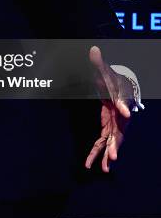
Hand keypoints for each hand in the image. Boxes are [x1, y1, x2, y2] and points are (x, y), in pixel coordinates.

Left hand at [85, 46, 130, 171]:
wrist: (116, 87)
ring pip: (113, 141)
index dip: (123, 108)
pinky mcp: (108, 127)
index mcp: (119, 100)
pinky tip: (92, 164)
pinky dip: (98, 152)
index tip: (126, 114)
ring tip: (104, 168)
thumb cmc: (110, 79)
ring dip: (108, 154)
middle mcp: (120, 115)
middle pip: (120, 130)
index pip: (122, 103)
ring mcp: (115, 123)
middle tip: (113, 157)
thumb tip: (93, 49)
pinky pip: (103, 141)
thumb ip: (98, 61)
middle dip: (116, 144)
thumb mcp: (103, 70)